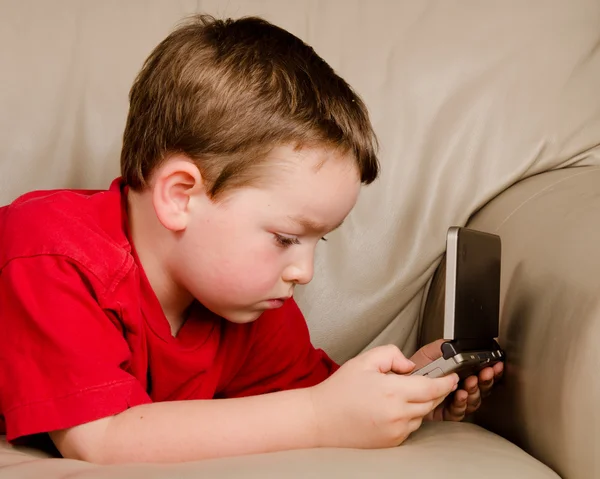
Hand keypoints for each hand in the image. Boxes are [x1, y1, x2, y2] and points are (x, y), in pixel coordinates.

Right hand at [309, 344, 458, 448]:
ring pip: (421, 415)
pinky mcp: (391, 443)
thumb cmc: (339, 391)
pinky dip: (408, 417)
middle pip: (431, 402)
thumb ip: (391, 354)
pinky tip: (393, 408)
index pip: (432, 388)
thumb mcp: (364, 361)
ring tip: (403, 394)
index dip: (446, 382)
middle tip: (432, 381)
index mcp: (392, 392)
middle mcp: (397, 415)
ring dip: (421, 404)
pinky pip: (410, 428)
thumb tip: (410, 365)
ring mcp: (395, 432)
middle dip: (435, 391)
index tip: (452, 377)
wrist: (320, 420)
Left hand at [410, 340, 503, 421]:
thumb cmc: (414, 370)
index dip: (489, 369)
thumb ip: (443, 347)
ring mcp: (454, 401)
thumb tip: (455, 344)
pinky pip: (459, 411)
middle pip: (481, 387)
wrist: (399, 383)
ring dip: (475, 390)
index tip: (495, 365)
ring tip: (472, 382)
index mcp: (458, 373)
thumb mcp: (429, 353)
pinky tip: (460, 395)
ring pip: (473, 400)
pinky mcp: (446, 413)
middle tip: (486, 373)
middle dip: (486, 380)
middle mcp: (459, 388)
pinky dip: (461, 403)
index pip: (480, 373)